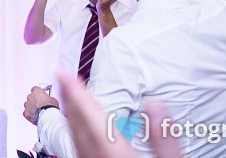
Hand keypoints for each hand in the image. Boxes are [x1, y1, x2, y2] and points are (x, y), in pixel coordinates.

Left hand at [22, 86, 59, 123]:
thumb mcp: (53, 99)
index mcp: (37, 91)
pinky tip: (34, 116)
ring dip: (31, 107)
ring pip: (27, 104)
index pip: (35, 89)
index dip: (38, 92)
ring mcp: (27, 105)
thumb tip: (48, 100)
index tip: (40, 95)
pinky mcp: (26, 113)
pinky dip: (29, 114)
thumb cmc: (51, 107)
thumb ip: (48, 98)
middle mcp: (30, 97)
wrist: (48, 117)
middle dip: (34, 100)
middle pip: (30, 97)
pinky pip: (26, 112)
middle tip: (40, 104)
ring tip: (37, 111)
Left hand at [55, 73, 181, 157]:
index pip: (93, 120)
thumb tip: (155, 105)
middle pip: (78, 129)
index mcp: (118, 156)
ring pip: (75, 143)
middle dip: (69, 102)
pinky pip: (79, 154)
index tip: (64, 75)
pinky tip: (78, 133)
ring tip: (67, 99)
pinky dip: (76, 137)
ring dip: (70, 119)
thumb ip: (163, 137)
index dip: (77, 95)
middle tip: (61, 79)